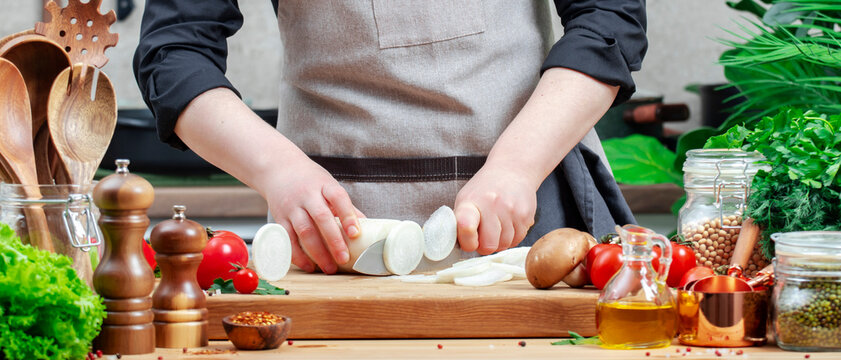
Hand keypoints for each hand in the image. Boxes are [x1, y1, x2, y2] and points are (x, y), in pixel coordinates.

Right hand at [264, 157, 361, 273]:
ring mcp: (292, 206)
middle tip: (344, 259)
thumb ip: (345, 206)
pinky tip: (309, 266)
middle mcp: (307, 195)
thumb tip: (365, 228)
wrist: (279, 169)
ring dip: (317, 252)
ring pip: (304, 230)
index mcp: (324, 185)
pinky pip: (288, 239)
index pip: (338, 198)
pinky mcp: (279, 217)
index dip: (348, 216)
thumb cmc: (310, 181)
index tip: (356, 234)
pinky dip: (298, 255)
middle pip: (321, 218)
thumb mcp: (329, 186)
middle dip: (334, 241)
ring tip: (329, 268)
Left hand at [454, 166, 536, 254]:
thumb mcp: (465, 199)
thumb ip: (460, 223)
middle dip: (484, 245)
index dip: (467, 240)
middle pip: (488, 246)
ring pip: (504, 245)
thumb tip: (462, 246)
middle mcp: (492, 205)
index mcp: (471, 202)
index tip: (468, 239)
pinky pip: (517, 240)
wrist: (512, 170)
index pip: (466, 227)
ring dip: (499, 241)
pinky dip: (511, 237)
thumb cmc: (484, 189)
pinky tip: (508, 223)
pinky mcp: (526, 216)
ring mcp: (511, 211)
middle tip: (483, 234)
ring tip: (497, 225)